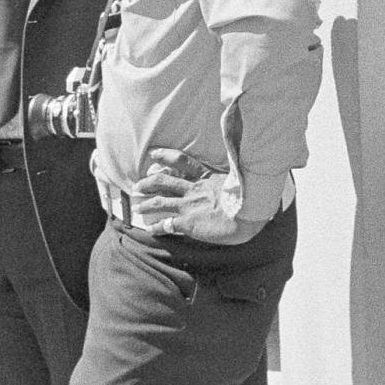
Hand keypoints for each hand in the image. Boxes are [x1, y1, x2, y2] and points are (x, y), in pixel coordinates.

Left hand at [130, 151, 266, 244]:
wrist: (248, 214)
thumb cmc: (248, 198)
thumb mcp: (238, 180)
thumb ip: (228, 177)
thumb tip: (233, 173)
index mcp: (206, 178)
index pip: (181, 161)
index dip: (165, 156)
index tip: (153, 153)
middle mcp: (194, 190)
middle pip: (164, 181)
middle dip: (148, 183)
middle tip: (137, 186)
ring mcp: (189, 206)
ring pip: (160, 201)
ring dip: (146, 204)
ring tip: (136, 206)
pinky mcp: (188, 223)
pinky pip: (167, 225)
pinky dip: (156, 228)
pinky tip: (149, 230)